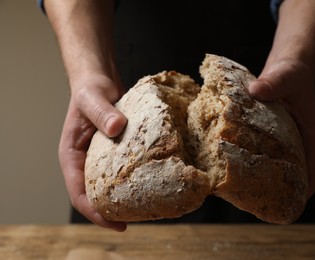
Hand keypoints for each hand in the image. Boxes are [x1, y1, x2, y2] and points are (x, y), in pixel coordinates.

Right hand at [58, 74, 127, 230]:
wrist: (99, 81)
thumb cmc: (90, 89)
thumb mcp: (93, 98)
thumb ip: (102, 112)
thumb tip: (117, 128)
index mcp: (71, 156)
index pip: (78, 192)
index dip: (94, 212)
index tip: (114, 223)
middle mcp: (84, 162)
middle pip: (93, 196)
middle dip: (109, 213)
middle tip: (131, 223)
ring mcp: (99, 159)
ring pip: (107, 187)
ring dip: (121, 200)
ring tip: (142, 211)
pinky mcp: (114, 153)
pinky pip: (120, 173)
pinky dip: (130, 183)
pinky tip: (149, 186)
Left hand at [248, 59, 314, 198]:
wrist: (286, 64)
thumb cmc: (293, 73)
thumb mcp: (287, 77)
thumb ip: (274, 84)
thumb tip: (255, 91)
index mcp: (310, 136)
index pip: (312, 170)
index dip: (303, 190)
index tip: (288, 204)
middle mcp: (296, 142)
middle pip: (291, 173)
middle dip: (277, 189)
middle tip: (256, 201)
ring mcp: (281, 139)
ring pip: (274, 164)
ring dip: (260, 175)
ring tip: (238, 186)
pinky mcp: (266, 133)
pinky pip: (259, 150)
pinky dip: (248, 157)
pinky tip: (229, 162)